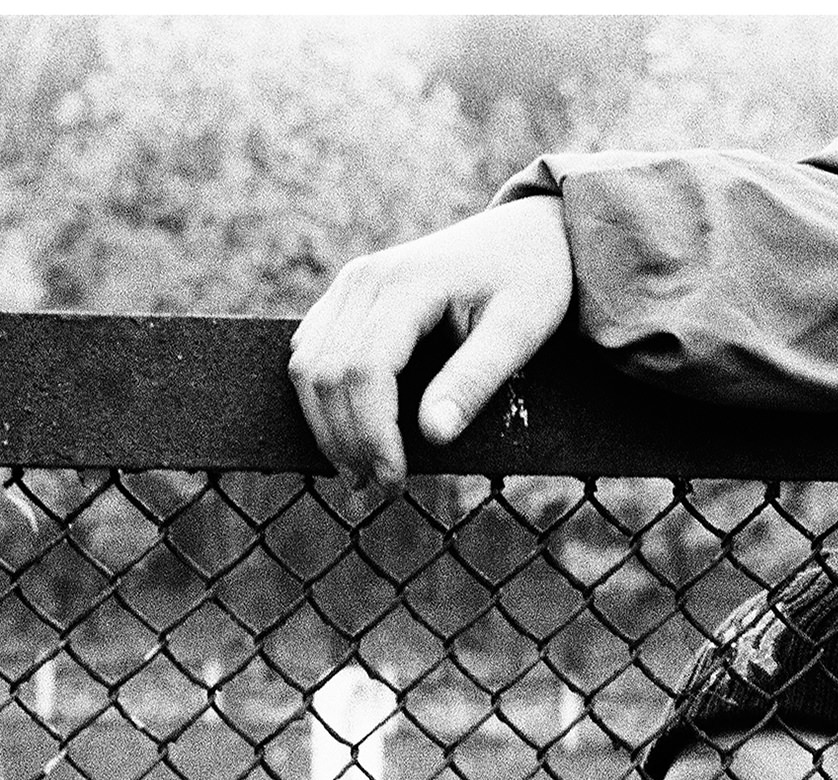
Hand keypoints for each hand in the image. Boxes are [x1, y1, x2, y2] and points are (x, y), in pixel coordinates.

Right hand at [289, 195, 573, 491]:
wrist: (526, 232)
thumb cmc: (531, 279)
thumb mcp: (521, 332)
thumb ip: (474, 381)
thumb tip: (432, 437)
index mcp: (408, 283)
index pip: (365, 371)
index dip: (372, 435)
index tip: (395, 481)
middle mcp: (365, 278)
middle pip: (325, 374)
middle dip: (345, 441)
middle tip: (376, 489)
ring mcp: (350, 284)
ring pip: (306, 366)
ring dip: (325, 426)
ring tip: (359, 472)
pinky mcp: (346, 295)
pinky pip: (309, 351)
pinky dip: (320, 398)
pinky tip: (349, 432)